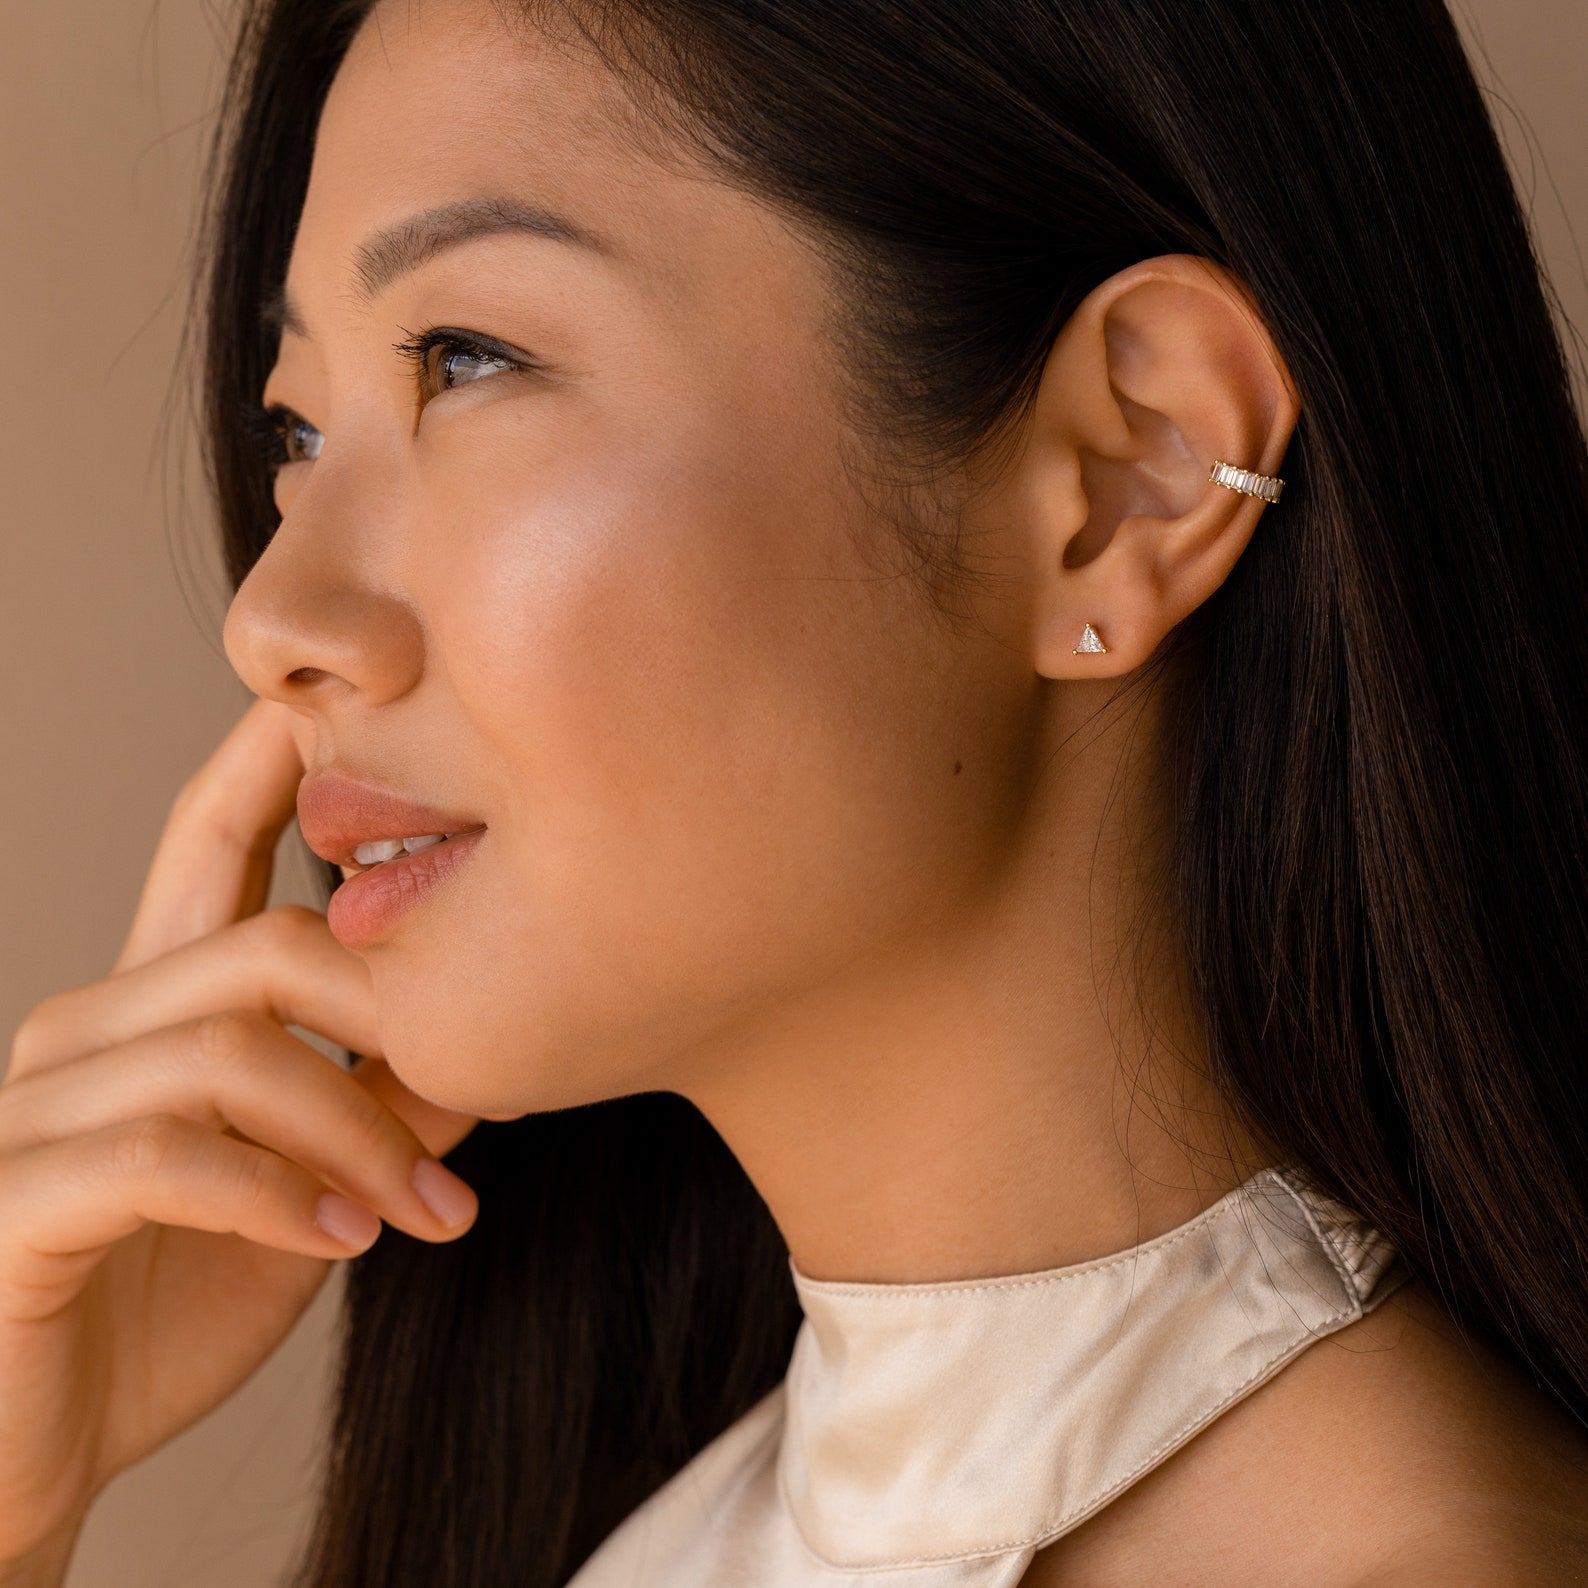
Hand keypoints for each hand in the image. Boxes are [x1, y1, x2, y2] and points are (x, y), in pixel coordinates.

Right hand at [0, 698, 480, 1563]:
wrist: (45, 1448)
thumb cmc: (179, 1298)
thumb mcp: (312, 1180)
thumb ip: (386, 1094)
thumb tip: (492, 1026)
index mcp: (155, 1004)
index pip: (208, 837)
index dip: (273, 757)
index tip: (355, 693)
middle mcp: (88, 1027)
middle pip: (266, 948)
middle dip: (394, 1023)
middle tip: (473, 1111)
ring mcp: (39, 1107)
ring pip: (233, 1052)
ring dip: (356, 1133)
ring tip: (421, 1211)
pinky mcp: (14, 1198)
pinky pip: (165, 1153)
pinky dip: (276, 1192)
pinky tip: (338, 1240)